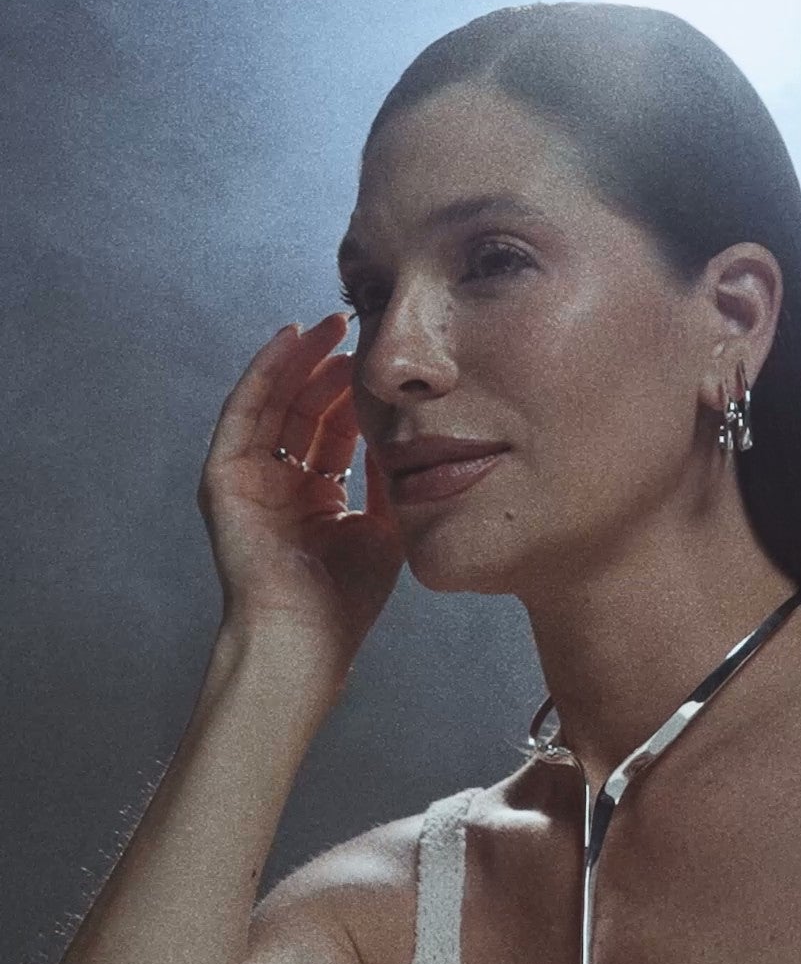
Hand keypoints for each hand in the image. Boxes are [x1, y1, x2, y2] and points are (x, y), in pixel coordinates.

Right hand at [197, 313, 405, 676]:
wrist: (305, 640)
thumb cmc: (345, 601)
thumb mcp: (384, 524)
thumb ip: (392, 476)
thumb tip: (415, 426)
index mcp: (315, 499)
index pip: (333, 430)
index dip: (354, 392)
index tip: (382, 357)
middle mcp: (279, 484)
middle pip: (303, 409)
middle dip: (328, 366)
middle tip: (357, 324)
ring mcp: (248, 480)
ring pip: (274, 402)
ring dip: (300, 358)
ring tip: (330, 323)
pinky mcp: (223, 479)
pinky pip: (244, 411)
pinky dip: (265, 372)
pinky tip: (290, 339)